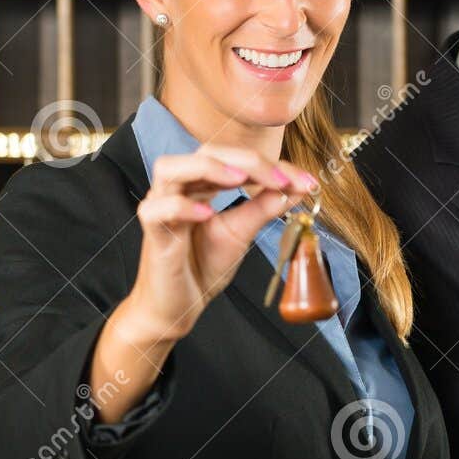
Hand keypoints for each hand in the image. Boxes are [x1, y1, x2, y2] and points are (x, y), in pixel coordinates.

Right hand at [125, 145, 316, 342]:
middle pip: (206, 152)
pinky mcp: (151, 232)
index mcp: (201, 183)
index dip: (272, 165)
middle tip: (282, 179)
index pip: (235, 159)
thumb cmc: (202, 265)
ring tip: (241, 180)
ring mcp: (160, 206)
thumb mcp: (241, 233)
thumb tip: (297, 188)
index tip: (307, 182)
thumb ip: (264, 208)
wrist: (178, 305)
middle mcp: (178, 188)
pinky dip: (181, 207)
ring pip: (170, 168)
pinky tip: (207, 214)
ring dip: (208, 169)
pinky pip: (157, 209)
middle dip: (248, 162)